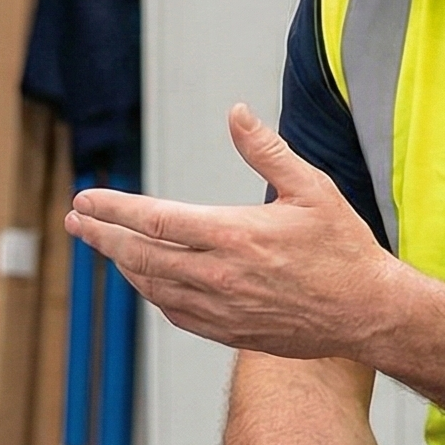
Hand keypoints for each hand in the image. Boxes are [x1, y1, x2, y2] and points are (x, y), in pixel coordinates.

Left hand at [63, 104, 407, 360]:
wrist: (367, 312)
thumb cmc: (344, 248)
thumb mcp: (311, 188)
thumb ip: (267, 150)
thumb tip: (237, 113)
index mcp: (233, 235)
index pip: (154, 220)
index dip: (113, 208)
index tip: (85, 199)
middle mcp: (219, 276)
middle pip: (140, 256)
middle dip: (102, 236)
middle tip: (77, 221)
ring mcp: (221, 309)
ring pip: (153, 287)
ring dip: (123, 264)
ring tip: (105, 245)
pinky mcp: (230, 332)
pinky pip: (175, 313)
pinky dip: (152, 293)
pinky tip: (147, 281)